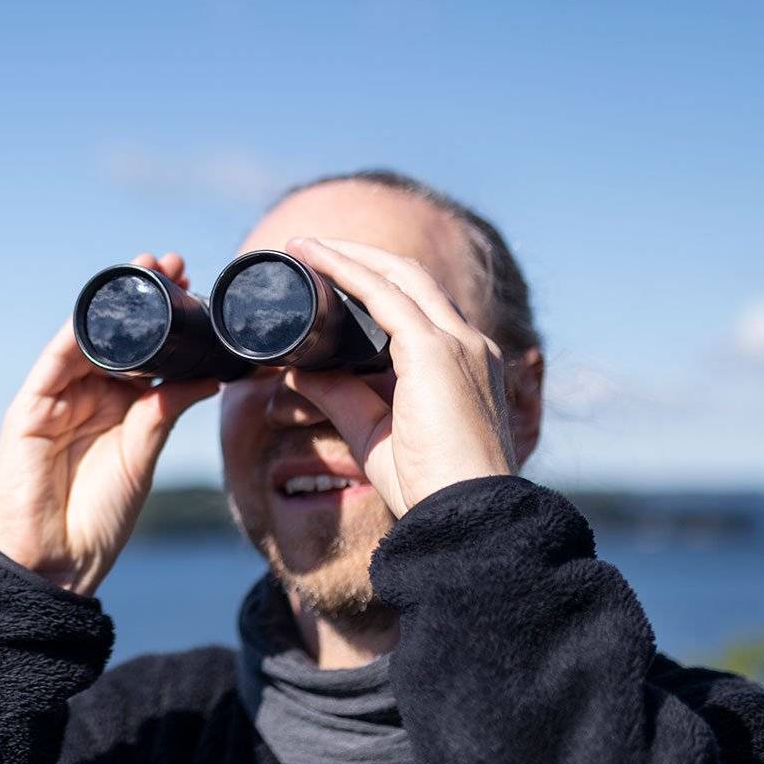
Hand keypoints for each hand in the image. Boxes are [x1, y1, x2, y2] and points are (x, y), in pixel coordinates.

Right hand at [0, 252, 218, 595]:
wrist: (54, 565)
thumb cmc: (97, 520)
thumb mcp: (143, 456)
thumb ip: (164, 410)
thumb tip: (208, 372)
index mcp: (118, 408)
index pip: (144, 351)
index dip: (168, 319)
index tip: (198, 289)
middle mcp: (86, 396)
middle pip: (117, 336)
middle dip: (143, 299)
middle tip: (176, 265)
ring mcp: (56, 400)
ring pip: (86, 339)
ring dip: (113, 305)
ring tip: (145, 273)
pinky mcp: (29, 410)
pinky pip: (53, 363)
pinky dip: (75, 334)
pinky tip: (101, 312)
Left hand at [283, 237, 515, 517]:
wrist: (467, 517)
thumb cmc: (429, 487)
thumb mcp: (372, 432)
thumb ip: (339, 397)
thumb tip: (296, 372)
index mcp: (462, 364)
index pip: (419, 305)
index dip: (373, 282)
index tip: (329, 274)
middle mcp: (468, 344)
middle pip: (411, 278)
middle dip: (360, 256)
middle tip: (309, 248)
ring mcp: (458, 344)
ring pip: (399, 276)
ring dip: (349, 255)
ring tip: (304, 246)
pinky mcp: (437, 352)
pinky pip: (384, 295)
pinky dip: (347, 272)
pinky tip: (317, 261)